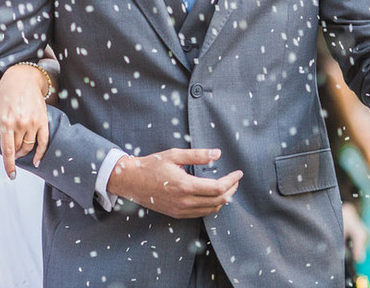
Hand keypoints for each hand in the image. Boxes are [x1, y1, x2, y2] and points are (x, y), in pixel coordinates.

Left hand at [0, 64, 49, 175]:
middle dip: (14, 154)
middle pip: (17, 149)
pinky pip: (43, 142)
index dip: (9, 165)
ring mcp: (32, 122)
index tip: (11, 175)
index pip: (7, 150)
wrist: (23, 77)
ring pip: (29, 146)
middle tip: (11, 152)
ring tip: (19, 151)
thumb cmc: (5, 93)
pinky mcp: (43, 120)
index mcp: (5, 122)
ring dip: (23, 152)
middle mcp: (19, 123)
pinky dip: (40, 153)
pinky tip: (37, 160)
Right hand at [107, 148, 242, 218]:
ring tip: (228, 187)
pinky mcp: (177, 214)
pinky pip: (202, 213)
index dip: (232, 181)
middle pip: (219, 201)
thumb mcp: (174, 155)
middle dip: (231, 190)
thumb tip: (217, 153)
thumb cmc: (151, 165)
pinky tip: (213, 196)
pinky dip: (212, 205)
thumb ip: (197, 155)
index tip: (238, 173)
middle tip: (235, 180)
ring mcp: (181, 210)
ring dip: (223, 199)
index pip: (218, 188)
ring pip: (212, 209)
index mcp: (185, 185)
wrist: (131, 181)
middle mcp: (185, 201)